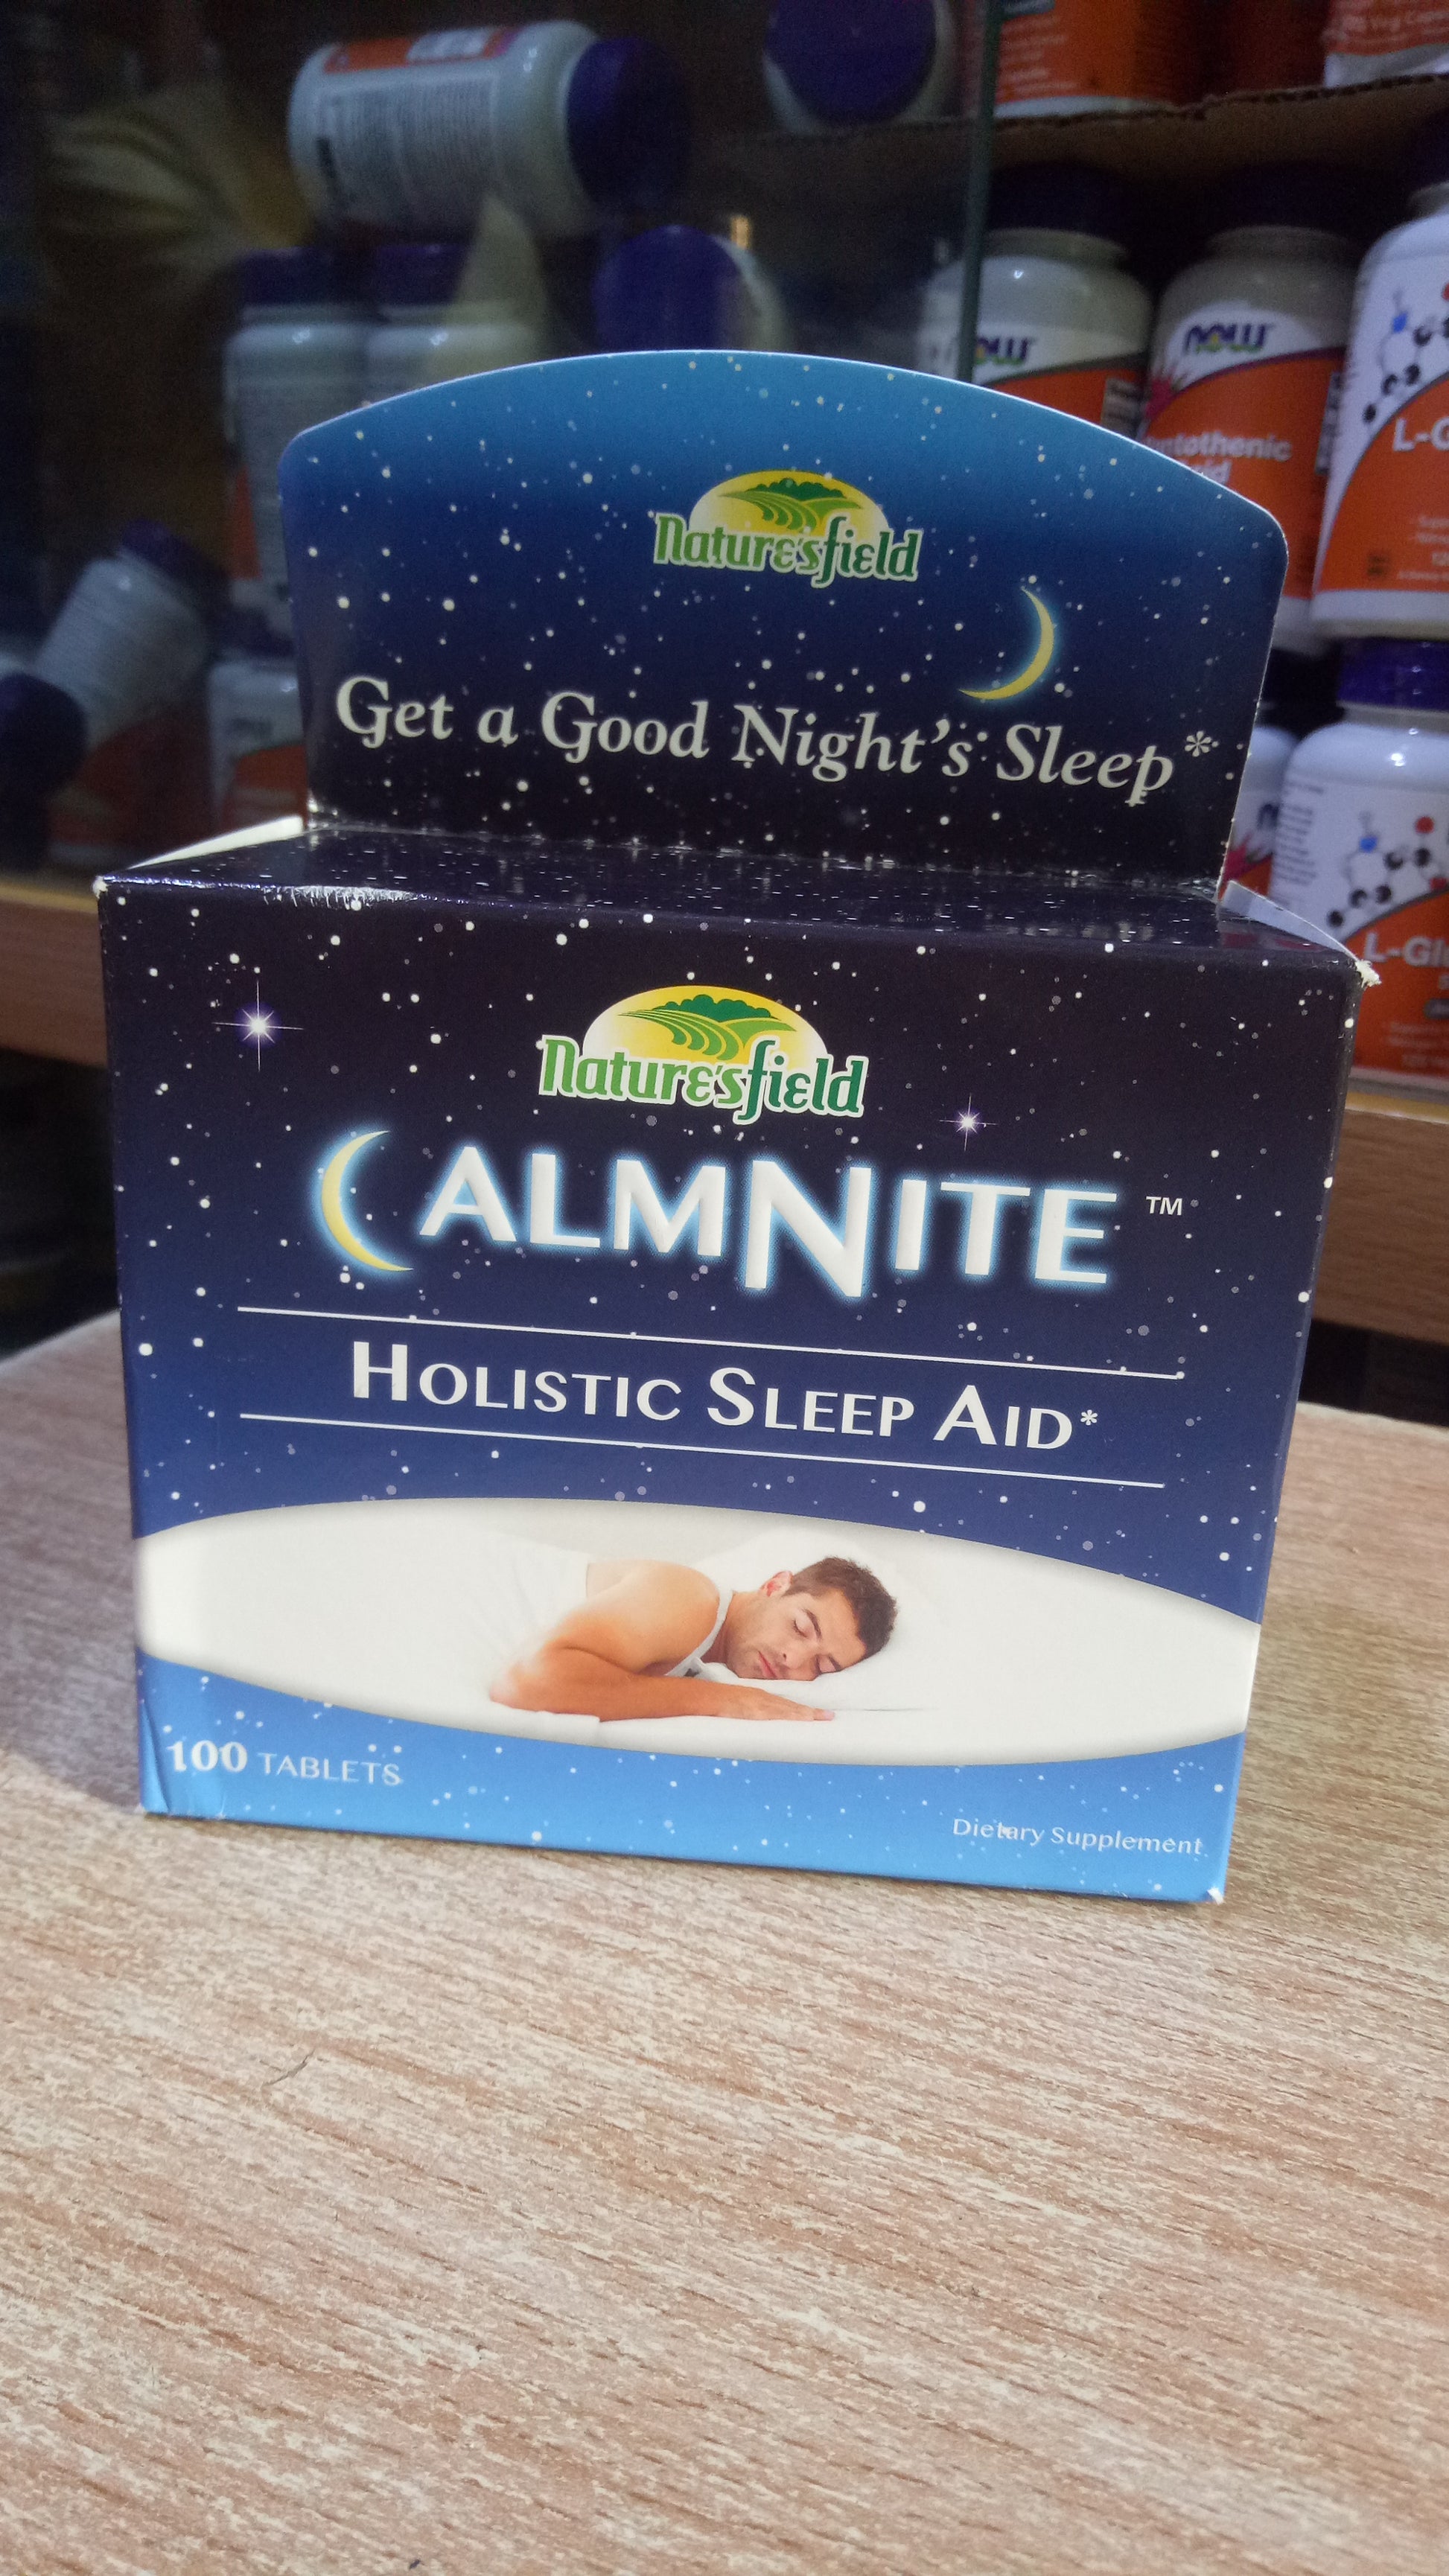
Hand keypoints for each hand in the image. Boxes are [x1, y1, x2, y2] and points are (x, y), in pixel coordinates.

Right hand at [718, 1686, 832, 1723]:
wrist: (708, 1697)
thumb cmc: (720, 1704)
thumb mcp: (737, 1708)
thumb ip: (747, 1715)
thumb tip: (753, 1724)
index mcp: (761, 1699)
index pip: (785, 1705)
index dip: (801, 1710)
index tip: (815, 1714)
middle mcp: (765, 1699)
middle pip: (792, 1707)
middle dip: (810, 1712)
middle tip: (829, 1717)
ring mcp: (762, 1704)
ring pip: (789, 1709)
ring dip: (806, 1714)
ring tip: (823, 1718)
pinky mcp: (758, 1710)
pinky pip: (780, 1714)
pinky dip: (793, 1715)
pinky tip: (804, 1718)